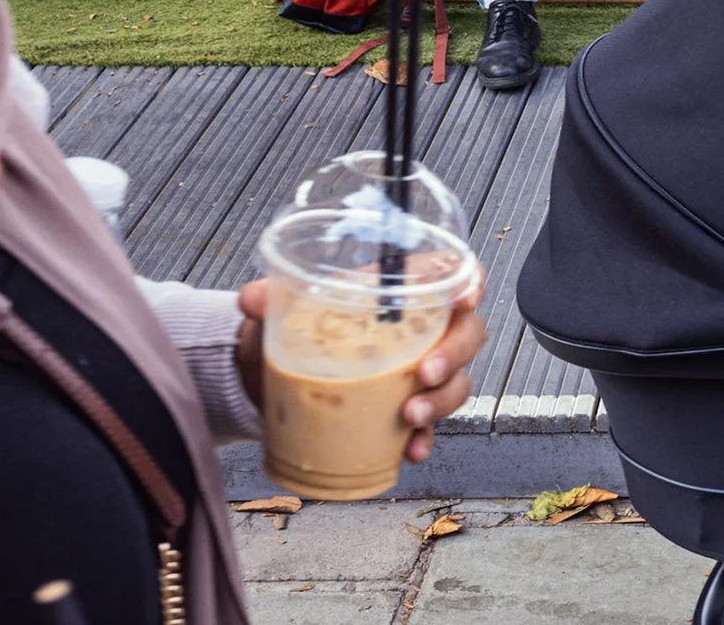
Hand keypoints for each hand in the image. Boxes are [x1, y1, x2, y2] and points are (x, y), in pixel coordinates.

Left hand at [236, 271, 489, 462]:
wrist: (272, 379)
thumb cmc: (293, 330)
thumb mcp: (280, 309)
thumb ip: (269, 298)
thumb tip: (253, 298)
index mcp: (400, 290)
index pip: (452, 275)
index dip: (470, 283)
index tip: (465, 299)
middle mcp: (420, 329)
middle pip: (466, 333)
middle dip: (454, 355)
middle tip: (424, 373)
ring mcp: (419, 372)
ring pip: (457, 381)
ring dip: (441, 400)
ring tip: (411, 417)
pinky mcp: (408, 410)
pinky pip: (432, 424)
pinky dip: (425, 438)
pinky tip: (411, 449)